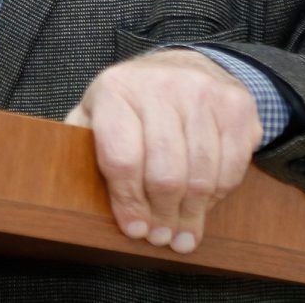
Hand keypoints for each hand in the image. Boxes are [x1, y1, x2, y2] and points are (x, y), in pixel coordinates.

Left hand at [64, 48, 261, 254]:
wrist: (186, 65)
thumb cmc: (133, 103)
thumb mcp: (97, 112)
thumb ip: (81, 146)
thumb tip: (68, 192)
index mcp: (115, 89)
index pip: (122, 159)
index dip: (128, 203)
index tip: (134, 230)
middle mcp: (159, 85)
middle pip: (165, 174)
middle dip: (162, 216)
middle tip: (161, 238)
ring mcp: (202, 92)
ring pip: (200, 176)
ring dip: (191, 215)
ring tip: (183, 233)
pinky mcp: (235, 106)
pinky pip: (231, 168)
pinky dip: (217, 195)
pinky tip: (204, 204)